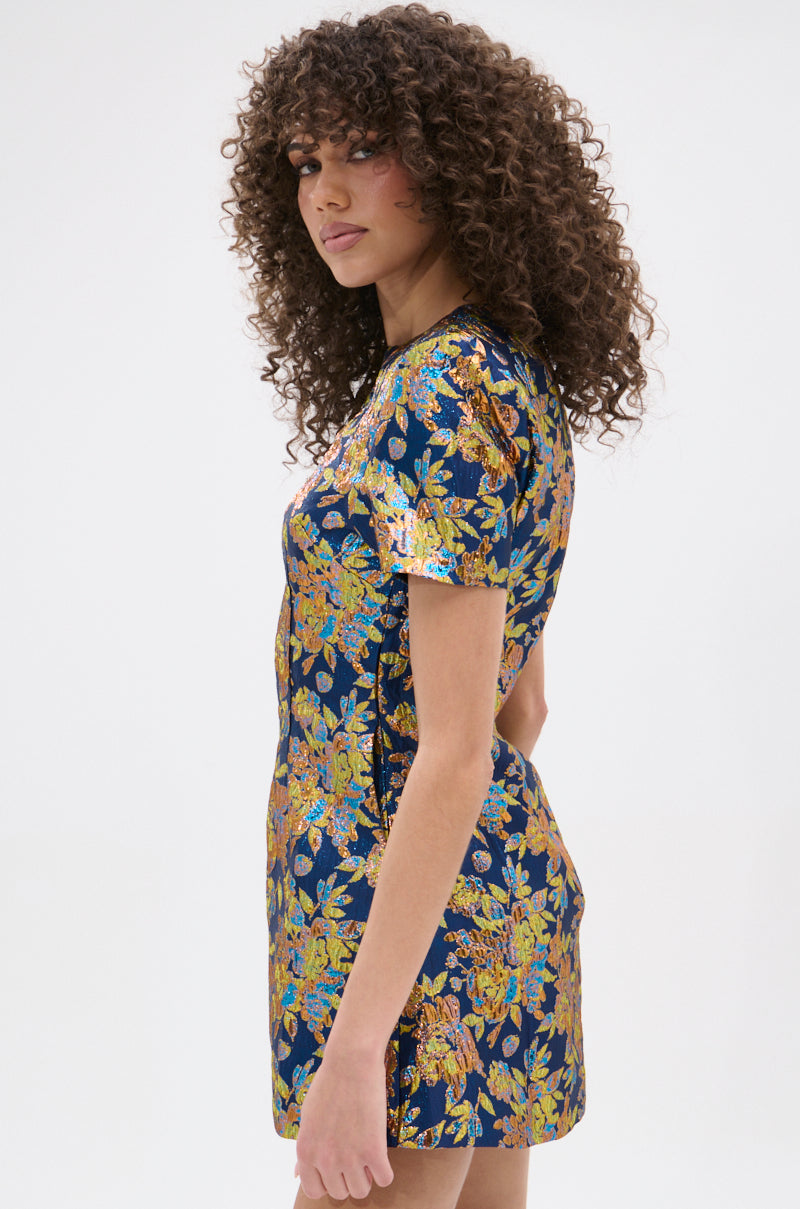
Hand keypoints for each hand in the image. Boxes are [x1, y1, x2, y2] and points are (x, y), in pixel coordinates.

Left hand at [293, 1048, 394, 1199]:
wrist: (351, 1061)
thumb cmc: (329, 1084)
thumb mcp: (308, 1117)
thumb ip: (305, 1149)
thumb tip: (295, 1175)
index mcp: (306, 1151)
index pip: (314, 1190)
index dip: (327, 1181)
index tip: (336, 1168)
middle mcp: (325, 1159)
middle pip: (340, 1192)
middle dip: (348, 1177)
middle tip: (355, 1156)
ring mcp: (349, 1157)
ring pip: (362, 1190)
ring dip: (367, 1176)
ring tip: (368, 1155)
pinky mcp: (373, 1150)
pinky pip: (385, 1179)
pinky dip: (385, 1171)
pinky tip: (381, 1154)